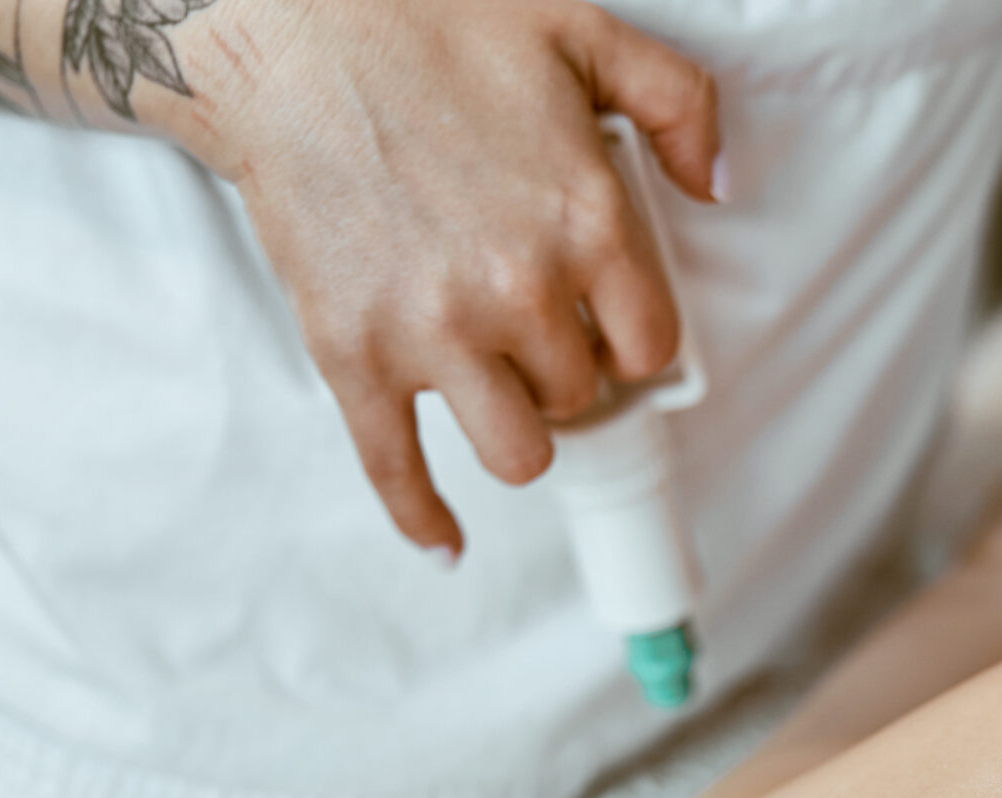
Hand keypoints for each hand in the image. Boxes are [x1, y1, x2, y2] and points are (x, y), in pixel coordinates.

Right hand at [171, 0, 719, 555]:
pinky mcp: (354, 356)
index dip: (634, 340)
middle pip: (582, 395)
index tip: (609, 326)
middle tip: (535, 330)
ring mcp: (433, 333)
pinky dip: (425, 517)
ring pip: (518, 451)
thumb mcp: (581, 30)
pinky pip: (398, 471)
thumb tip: (719, 188)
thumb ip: (678, 104)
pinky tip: (447, 541)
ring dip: (518, 429)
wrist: (282, 30)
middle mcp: (518, 290)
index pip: (650, 345)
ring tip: (501, 388)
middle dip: (568, 369)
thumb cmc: (426, 21)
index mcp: (584, 221)